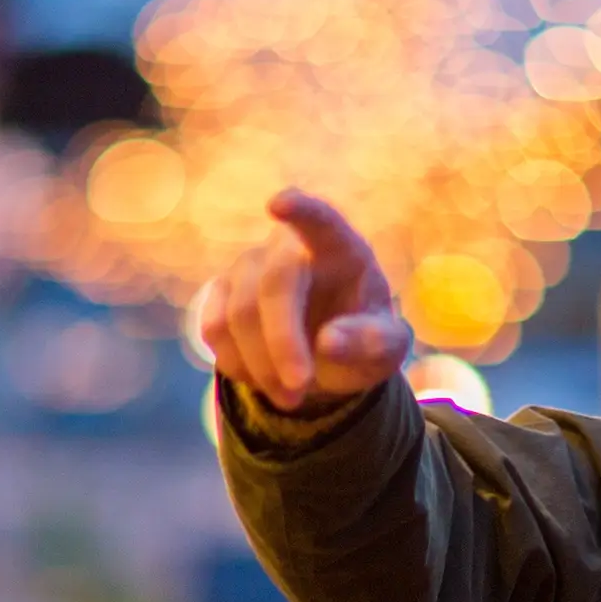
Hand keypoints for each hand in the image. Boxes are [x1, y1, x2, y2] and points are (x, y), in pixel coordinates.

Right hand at [196, 191, 413, 413]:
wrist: (327, 354)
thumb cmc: (364, 340)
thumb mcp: (386, 350)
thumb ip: (373, 343)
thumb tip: (329, 341)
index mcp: (340, 247)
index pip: (320, 220)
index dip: (301, 210)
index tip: (279, 203)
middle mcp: (289, 247)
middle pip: (275, 283)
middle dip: (282, 341)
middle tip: (298, 390)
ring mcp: (249, 266)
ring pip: (239, 313)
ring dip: (262, 366)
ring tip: (292, 398)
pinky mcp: (220, 293)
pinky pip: (214, 328)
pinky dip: (237, 365)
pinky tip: (263, 379)